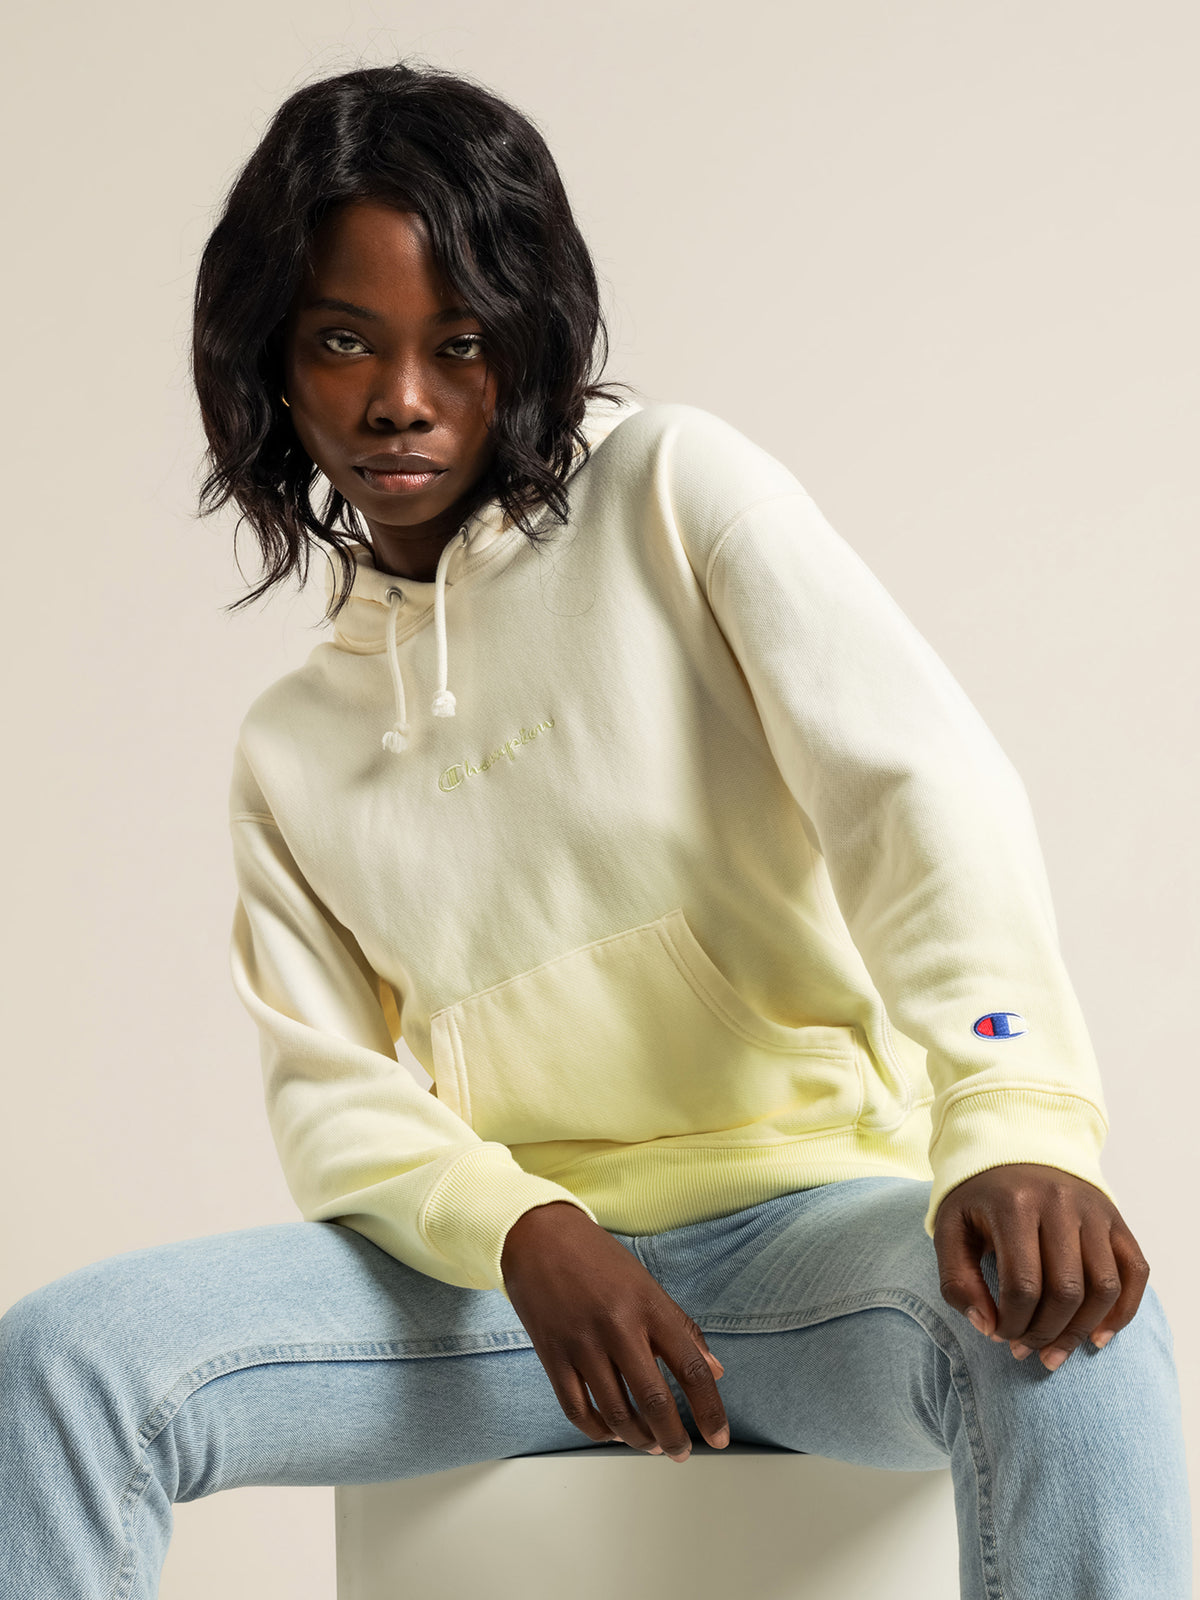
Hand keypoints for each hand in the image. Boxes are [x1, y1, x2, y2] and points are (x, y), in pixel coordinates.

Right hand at [500, 1201, 729, 1460]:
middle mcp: (617, 1325)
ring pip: (616, 1413)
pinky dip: (598, 1431)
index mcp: (648, 1305)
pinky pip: (577, 1410)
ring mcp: (582, 1343)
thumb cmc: (598, 1259)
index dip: (709, 1410)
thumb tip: (714, 1370)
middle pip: (654, 1399)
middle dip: (673, 1437)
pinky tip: (611, 1432)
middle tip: (681, 1451)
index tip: (719, 1438)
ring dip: (638, 1439)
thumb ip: (681, 1327)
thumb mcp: (647, 1283)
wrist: (537, 1236)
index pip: (690, 1367)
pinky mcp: (552, 1356)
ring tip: (650, 1444)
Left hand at [934, 1162, 1149, 1371]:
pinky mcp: (1115, 1219)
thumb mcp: (950, 1229)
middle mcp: (1060, 1203)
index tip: (998, 1334)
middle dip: (1044, 1333)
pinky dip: (1123, 1311)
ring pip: (1103, 1287)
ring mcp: (1093, 1211)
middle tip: (1024, 1349)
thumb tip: (987, 1327)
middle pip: (1065, 1291)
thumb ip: (957, 1280)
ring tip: (1055, 1352)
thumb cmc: (979, 1197)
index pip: (1021, 1285)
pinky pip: (1134, 1272)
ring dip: (1080, 1331)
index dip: (1011, 1323)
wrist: (1011, 1149)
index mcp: (1014, 1204)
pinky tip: (1097, 1335)